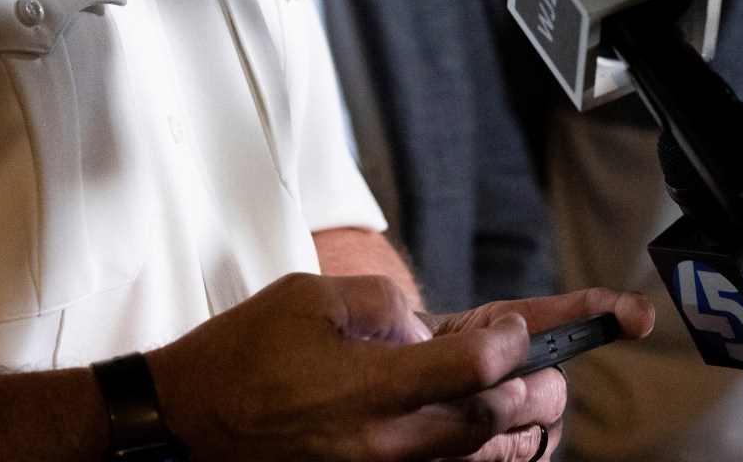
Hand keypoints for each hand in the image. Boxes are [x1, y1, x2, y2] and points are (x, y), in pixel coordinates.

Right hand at [148, 274, 639, 461]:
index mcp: (370, 386)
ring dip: (513, 434)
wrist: (187, 421)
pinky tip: (491, 440)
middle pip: (485, 422)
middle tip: (554, 375)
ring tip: (539, 409)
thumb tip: (425, 327)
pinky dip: (472, 457)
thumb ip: (380, 304)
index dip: (511, 343)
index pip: (473, 368)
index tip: (517, 329)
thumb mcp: (309, 297)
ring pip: (470, 458)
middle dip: (530, 394)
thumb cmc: (243, 353)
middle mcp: (381, 440)